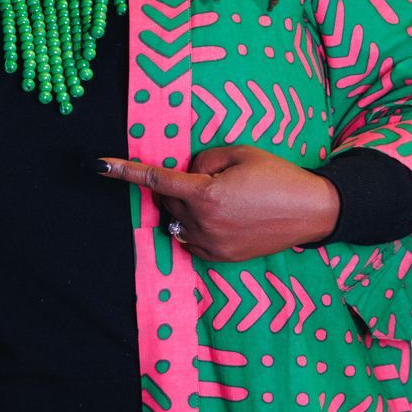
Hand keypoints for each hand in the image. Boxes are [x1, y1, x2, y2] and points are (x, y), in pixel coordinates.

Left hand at [96, 145, 339, 261]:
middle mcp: (202, 224)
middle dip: (180, 185)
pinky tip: (223, 217)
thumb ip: (202, 160)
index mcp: (205, 194)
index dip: (124, 171)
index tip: (98, 165)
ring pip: (177, 221)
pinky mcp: (220, 259)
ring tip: (224, 199)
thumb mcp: (238, 153)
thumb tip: (184, 173)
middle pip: (168, 199)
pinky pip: (189, 241)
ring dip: (187, 207)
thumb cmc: (277, 175)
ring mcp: (211, 245)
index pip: (155, 179)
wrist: (312, 210)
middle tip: (214, 178)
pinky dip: (195, 227)